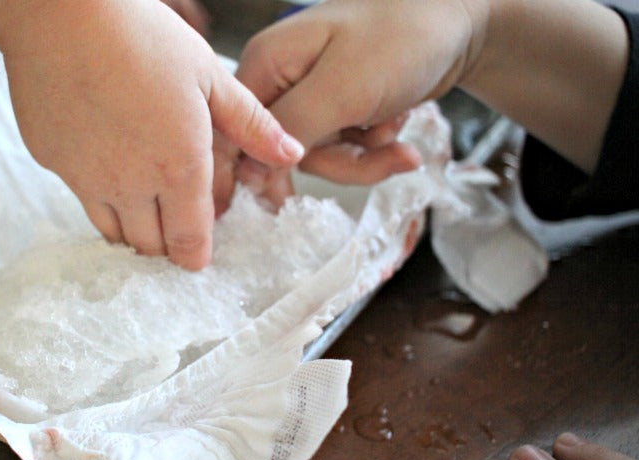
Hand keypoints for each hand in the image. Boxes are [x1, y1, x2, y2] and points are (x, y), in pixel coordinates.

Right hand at [0, 0, 303, 269]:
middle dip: (167, 245)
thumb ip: (250, 123)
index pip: (189, 241)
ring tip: (144, 206)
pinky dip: (99, 197)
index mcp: (178, 166)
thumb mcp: (208, 76)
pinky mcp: (54, 163)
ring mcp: (86, 178)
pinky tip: (106, 165)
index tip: (198, 255)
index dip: (196, 255)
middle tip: (175, 224)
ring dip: (133, 230)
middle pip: (150, 246)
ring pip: (113, 233)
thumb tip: (290, 152)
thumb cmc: (141, 37)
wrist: (63, 17)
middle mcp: (130, 185)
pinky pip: (81, 197)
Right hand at [231, 0, 481, 202]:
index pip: (235, 132)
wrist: (461, 21)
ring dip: (362, 155)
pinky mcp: (336, 110)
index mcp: (265, 65)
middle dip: (334, 161)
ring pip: (316, 158)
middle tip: (376, 154)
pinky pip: (341, 150)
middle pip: (279, 154)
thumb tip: (249, 174)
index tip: (278, 202)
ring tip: (397, 132)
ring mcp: (309, 97)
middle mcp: (279, 81)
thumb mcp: (344, 87)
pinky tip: (400, 128)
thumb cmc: (402, 39)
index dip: (250, 171)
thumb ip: (293, 127)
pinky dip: (373, 148)